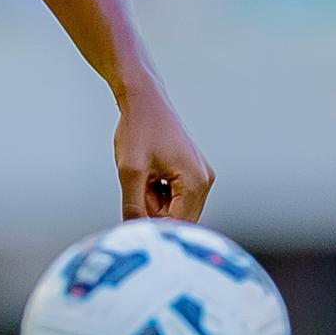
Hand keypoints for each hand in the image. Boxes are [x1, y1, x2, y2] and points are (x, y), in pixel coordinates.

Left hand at [114, 80, 213, 220]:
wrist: (144, 100)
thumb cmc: (138, 130)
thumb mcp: (130, 172)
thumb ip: (134, 207)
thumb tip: (136, 234)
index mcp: (196, 182)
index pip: (176, 225)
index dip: (151, 226)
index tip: (132, 217)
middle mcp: (205, 182)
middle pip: (177, 219)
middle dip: (153, 211)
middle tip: (139, 186)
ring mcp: (202, 178)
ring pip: (174, 209)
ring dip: (154, 202)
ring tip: (144, 177)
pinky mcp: (194, 174)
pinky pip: (174, 198)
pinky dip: (158, 193)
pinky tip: (150, 174)